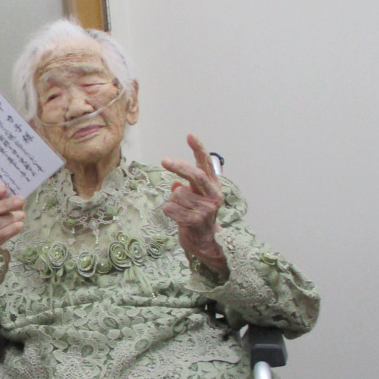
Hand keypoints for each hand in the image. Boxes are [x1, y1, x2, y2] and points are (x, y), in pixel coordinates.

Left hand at [161, 134, 228, 277]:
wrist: (203, 243)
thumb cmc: (196, 216)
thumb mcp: (194, 198)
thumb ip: (187, 187)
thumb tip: (176, 184)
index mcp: (213, 186)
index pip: (206, 164)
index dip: (198, 149)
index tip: (190, 135)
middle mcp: (213, 196)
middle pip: (195, 175)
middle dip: (179, 166)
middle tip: (164, 160)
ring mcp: (206, 209)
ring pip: (178, 194)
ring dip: (172, 200)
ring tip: (180, 209)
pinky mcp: (197, 221)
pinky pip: (172, 208)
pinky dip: (168, 211)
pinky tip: (177, 218)